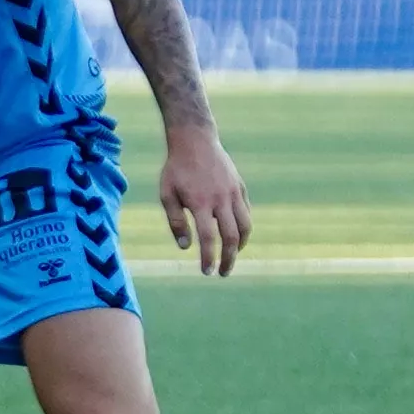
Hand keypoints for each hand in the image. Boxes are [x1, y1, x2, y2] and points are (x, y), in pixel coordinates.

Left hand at [155, 118, 250, 278]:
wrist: (195, 140)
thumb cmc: (176, 169)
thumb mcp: (167, 194)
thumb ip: (176, 221)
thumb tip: (185, 247)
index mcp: (200, 203)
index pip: (208, 238)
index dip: (209, 258)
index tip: (207, 272)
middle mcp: (220, 199)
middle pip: (231, 237)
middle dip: (228, 259)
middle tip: (223, 273)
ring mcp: (233, 192)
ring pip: (245, 226)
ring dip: (240, 246)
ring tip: (232, 256)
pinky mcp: (239, 187)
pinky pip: (246, 213)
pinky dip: (244, 228)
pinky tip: (235, 236)